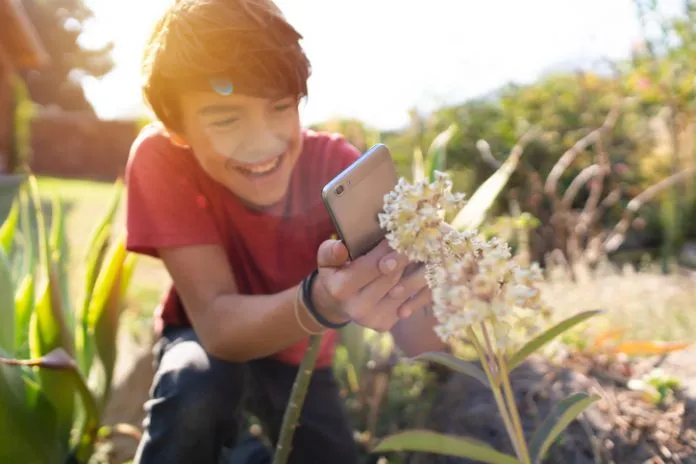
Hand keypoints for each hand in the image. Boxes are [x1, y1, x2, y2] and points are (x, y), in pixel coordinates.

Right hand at [311, 238, 431, 331]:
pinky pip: (409, 303)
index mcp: (341, 289)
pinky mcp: (386, 324)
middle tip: (418, 239)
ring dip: (416, 270)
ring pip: (404, 290)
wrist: (337, 304)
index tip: (402, 232)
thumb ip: (329, 252)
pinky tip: (421, 271)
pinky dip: (417, 286)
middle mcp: (358, 308)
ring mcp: (373, 319)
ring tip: (423, 252)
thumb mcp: (326, 260)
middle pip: (391, 277)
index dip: (389, 247)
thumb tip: (341, 248)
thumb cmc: (335, 273)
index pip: (373, 264)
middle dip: (406, 256)